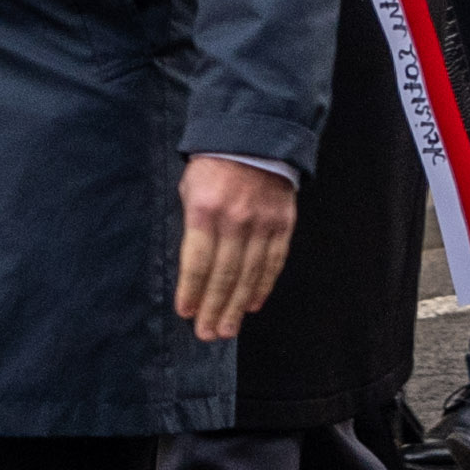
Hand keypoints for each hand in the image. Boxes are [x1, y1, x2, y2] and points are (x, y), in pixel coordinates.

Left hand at [174, 155, 300, 340]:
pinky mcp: (282, 224)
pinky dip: (262, 286)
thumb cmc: (214, 164)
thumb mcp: (190, 187)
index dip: (192, 291)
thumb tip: (194, 269)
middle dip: (214, 308)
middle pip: (224, 275)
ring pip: (249, 275)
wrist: (256, 136)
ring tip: (227, 329)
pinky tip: (253, 305)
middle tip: (207, 333)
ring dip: (237, 306)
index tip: (186, 313)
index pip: (198, 261)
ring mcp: (262, 223)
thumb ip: (192, 225)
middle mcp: (235, 220)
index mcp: (205, 210)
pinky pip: (272, 262)